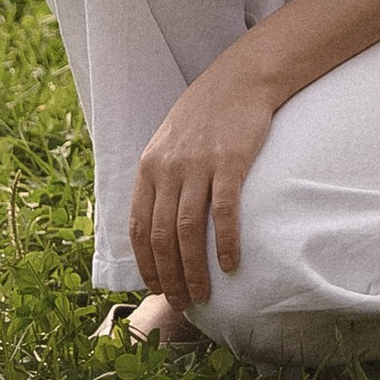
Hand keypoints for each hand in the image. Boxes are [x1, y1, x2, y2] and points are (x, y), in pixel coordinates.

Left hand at [129, 51, 274, 306]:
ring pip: (187, 231)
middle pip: (162, 236)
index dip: (146, 262)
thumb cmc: (205, 114)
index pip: (139, 226)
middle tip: (181, 301)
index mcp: (150, 166)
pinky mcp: (230, 163)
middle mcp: (169, 168)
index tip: (157, 287)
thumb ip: (160, 178)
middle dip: (169, 276)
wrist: (239, 79)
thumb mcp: (168, 142)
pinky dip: (224, 243)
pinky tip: (229, 265)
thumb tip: (156, 222)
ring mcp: (199, 165)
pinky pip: (224, 212)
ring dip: (193, 269)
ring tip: (202, 293)